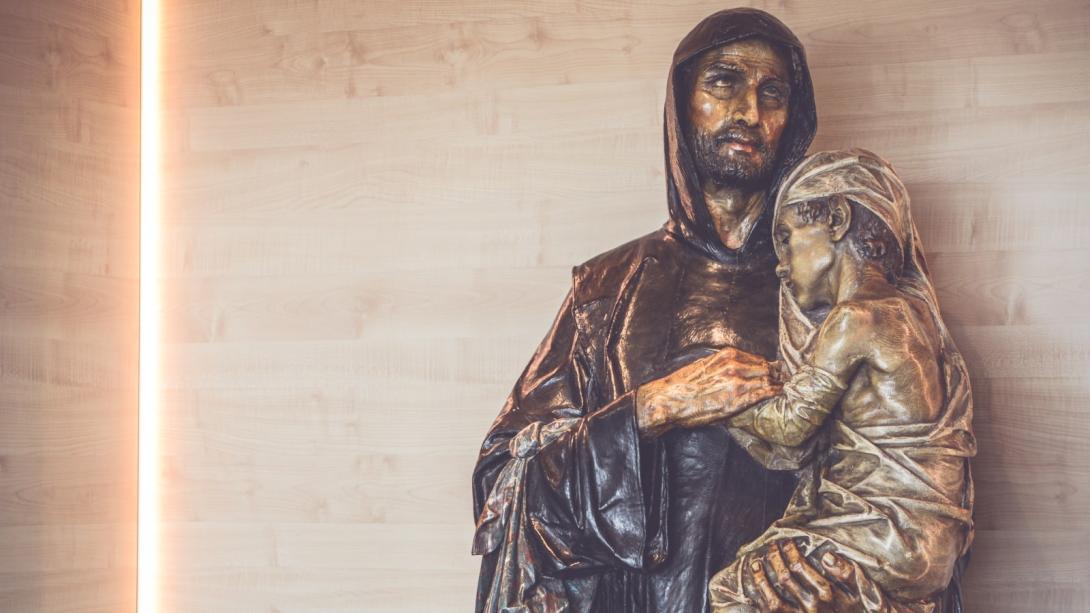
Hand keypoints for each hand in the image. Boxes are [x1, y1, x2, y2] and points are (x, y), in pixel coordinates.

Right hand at [635, 346, 779, 436]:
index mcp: (726, 356)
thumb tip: (730, 367)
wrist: (671, 399)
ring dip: (777, 383)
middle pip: (765, 368)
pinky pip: (761, 394)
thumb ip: (720, 365)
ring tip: (783, 387)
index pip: (756, 358)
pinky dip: (772, 393)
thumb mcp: (703, 365)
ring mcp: (737, 383)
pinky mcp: (737, 400)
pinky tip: (778, 394)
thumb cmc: (683, 384)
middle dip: (775, 374)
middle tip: (783, 379)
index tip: (773, 370)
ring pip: (766, 380)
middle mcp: (734, 366)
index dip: (767, 365)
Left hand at [742, 540, 861, 612]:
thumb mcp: (862, 590)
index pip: (800, 567)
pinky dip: (760, 598)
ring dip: (761, 578)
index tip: (787, 542)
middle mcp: (811, 607)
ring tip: (757, 562)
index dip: (790, 552)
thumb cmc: (860, 609)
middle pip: (785, 578)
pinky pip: (770, 612)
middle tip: (773, 546)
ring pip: (773, 598)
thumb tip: (826, 556)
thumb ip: (847, 573)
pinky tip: (756, 586)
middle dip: (775, 558)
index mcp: (827, 594)